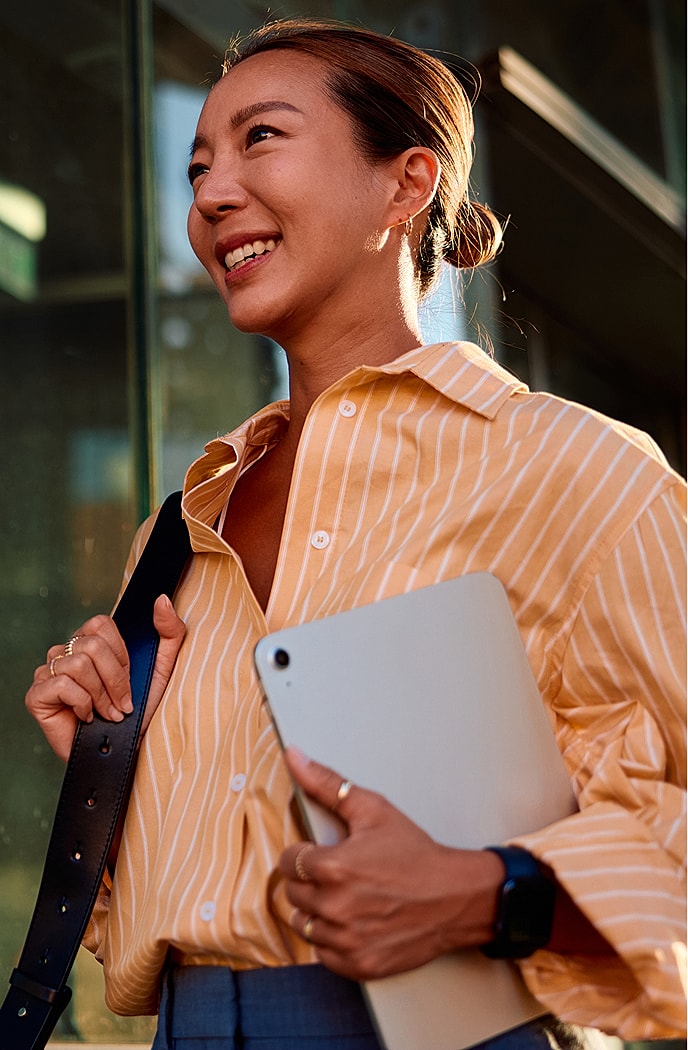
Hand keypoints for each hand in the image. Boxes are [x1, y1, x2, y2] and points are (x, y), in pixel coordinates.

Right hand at [25, 594, 184, 760]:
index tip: (130, 678)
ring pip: (78, 664)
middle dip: (115, 679)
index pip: (100, 624)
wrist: (127, 751)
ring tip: (108, 713)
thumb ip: (169, 631)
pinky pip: (62, 685)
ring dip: (101, 696)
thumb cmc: (143, 711)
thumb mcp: (164, 668)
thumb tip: (161, 599)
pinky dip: (83, 704)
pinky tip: (87, 718)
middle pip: (91, 645)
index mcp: (90, 641)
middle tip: (122, 703)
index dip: (120, 654)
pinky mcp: (37, 695)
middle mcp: (65, 652)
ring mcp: (48, 672)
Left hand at [278, 748, 502, 980]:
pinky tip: (354, 922)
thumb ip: (328, 784)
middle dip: (309, 881)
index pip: (287, 861)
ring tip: (345, 897)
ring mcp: (346, 939)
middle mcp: (335, 906)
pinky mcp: (357, 964)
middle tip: (339, 874)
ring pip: (303, 926)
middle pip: (293, 894)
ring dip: (317, 912)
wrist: (455, 896)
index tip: (322, 854)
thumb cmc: (415, 852)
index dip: (304, 854)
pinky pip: (323, 954)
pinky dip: (333, 940)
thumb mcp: (373, 810)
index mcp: (333, 867)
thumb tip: (295, 757)